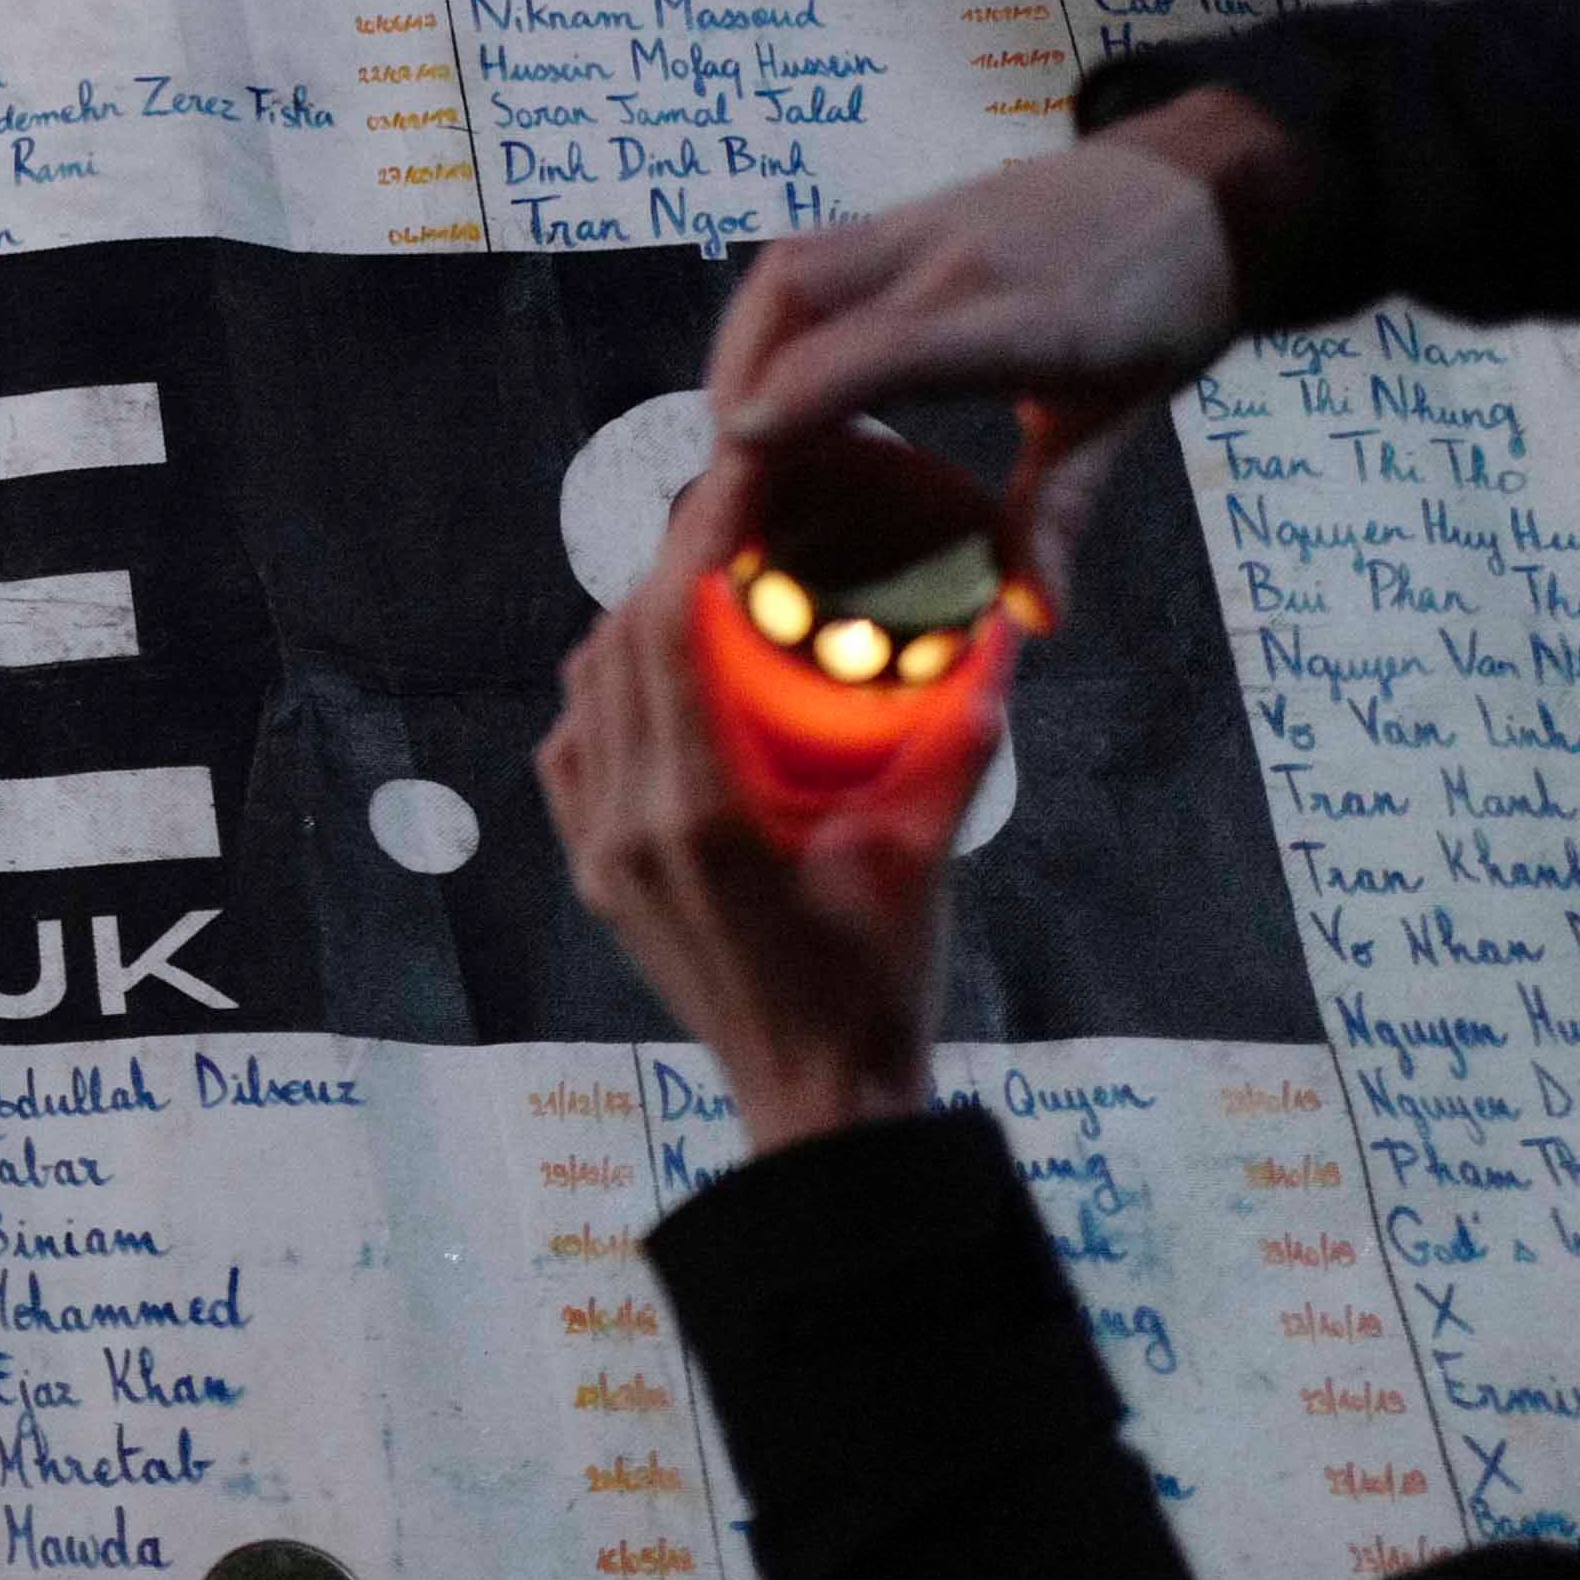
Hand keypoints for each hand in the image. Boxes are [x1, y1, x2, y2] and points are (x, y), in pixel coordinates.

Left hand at [538, 469, 981, 1147]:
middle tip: (727, 508)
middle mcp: (627, 826)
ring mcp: (599, 855)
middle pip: (616, 648)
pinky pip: (573, 754)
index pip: (668, 632)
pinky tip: (662, 677)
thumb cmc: (878, 990)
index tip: (736, 474)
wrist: (817, 1106)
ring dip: (632, 625)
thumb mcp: (924, 855)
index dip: (695, 538)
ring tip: (701, 579)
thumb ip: (956, 741)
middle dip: (666, 564)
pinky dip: (609, 696)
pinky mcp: (594, 877)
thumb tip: (1005, 637)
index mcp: (699, 815)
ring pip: (584, 695)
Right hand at [700, 92, 1275, 604]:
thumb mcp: (1119, 417)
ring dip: (739, 355)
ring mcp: (919, 225)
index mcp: (1017, 318)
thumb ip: (1059, 514)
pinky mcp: (902, 216)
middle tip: (726, 493)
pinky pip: (803, 262)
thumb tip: (1035, 617)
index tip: (736, 469)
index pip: (876, 352)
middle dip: (736, 394)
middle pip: (797, 298)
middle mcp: (949, 258)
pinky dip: (767, 327)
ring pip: (787, 273)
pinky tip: (771, 385)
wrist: (1200, 185)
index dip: (793, 401)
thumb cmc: (1168, 303)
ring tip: (734, 443)